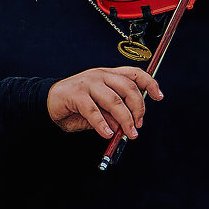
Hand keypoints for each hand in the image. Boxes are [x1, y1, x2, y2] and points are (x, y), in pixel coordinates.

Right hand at [46, 67, 162, 136]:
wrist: (50, 102)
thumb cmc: (78, 104)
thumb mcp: (101, 108)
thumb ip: (114, 113)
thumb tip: (128, 125)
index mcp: (109, 75)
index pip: (135, 74)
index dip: (150, 83)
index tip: (158, 97)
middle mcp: (101, 75)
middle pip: (128, 88)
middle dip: (138, 109)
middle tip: (138, 126)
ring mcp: (88, 83)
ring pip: (114, 100)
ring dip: (124, 120)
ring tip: (127, 134)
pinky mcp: (76, 95)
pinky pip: (93, 111)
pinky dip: (102, 125)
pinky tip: (107, 134)